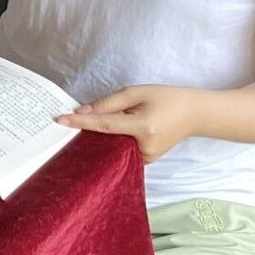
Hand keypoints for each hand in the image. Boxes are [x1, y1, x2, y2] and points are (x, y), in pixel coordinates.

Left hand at [57, 84, 203, 162]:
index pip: (104, 125)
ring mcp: (147, 158)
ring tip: (84, 127)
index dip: (81, 122)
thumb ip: (109, 102)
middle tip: (67, 122)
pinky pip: (122, 152)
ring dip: (99, 137)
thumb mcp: (137, 92)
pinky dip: (111, 142)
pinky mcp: (148, 161)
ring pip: (113, 148)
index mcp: (143, 127)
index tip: (59, 120)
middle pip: (107, 140)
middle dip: (88, 131)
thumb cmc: (167, 99)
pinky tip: (104, 134)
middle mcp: (145, 148)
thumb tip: (82, 110)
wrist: (195, 114)